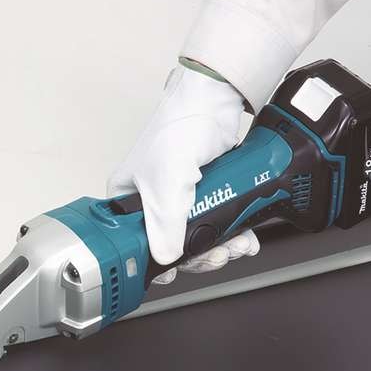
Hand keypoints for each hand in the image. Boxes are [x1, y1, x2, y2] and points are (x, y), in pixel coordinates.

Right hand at [107, 64, 259, 281]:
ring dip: (221, 248)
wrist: (216, 101)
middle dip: (200, 256)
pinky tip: (243, 237)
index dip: (158, 262)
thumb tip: (166, 257)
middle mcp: (151, 202)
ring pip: (198, 239)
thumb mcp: (167, 179)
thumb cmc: (179, 126)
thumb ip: (165, 221)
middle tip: (217, 255)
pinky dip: (233, 235)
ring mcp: (179, 199)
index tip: (180, 270)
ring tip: (236, 245)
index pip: (135, 244)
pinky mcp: (205, 194)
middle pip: (172, 246)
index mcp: (127, 199)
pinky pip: (217, 225)